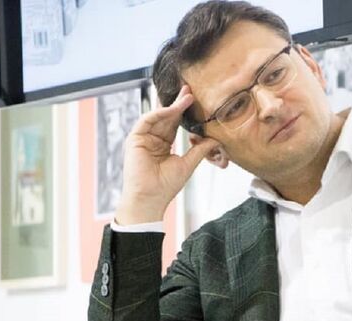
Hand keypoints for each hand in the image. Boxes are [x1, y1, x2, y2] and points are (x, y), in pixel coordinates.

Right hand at [115, 85, 218, 224]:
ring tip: (187, 97)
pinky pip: (147, 120)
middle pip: (166, 116)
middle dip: (178, 103)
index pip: (174, 123)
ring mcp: (143, 138)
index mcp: (163, 145)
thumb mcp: (188, 163)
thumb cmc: (165, 186)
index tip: (196, 101)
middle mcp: (152, 139)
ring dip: (172, 105)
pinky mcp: (135, 139)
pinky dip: (160, 113)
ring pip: (158, 116)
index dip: (184, 112)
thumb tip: (216, 140)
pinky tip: (172, 108)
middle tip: (190, 90)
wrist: (150, 199)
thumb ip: (200, 150)